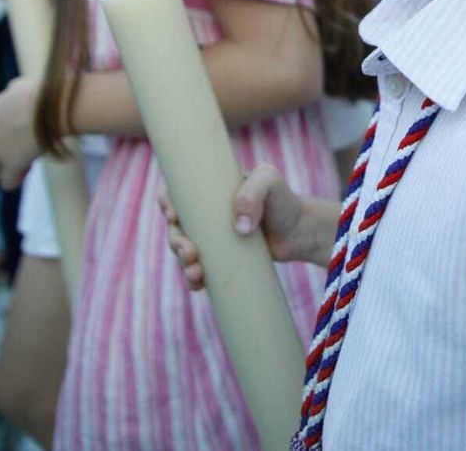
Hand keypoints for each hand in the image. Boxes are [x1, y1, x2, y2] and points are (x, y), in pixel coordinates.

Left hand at [0, 76, 42, 189]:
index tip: (1, 139)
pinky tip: (27, 168)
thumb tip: (13, 89)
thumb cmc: (40, 93)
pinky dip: (16, 179)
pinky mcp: (11, 165)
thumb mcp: (19, 86)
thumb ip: (10, 93)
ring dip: (6, 169)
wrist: (52, 108)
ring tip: (25, 159)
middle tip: (15, 151)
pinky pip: (6, 183)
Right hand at [160, 164, 316, 290]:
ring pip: (182, 250)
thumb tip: (239, 227)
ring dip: (182, 263)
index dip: (167, 203)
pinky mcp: (220, 259)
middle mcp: (205, 214)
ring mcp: (211, 239)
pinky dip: (193, 278)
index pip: (176, 192)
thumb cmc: (283, 200)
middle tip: (189, 252)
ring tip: (196, 273)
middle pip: (175, 227)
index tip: (174, 215)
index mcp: (209, 190)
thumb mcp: (270, 181)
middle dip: (175, 241)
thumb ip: (254, 192)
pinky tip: (197, 283)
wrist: (299, 231)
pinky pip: (197, 270)